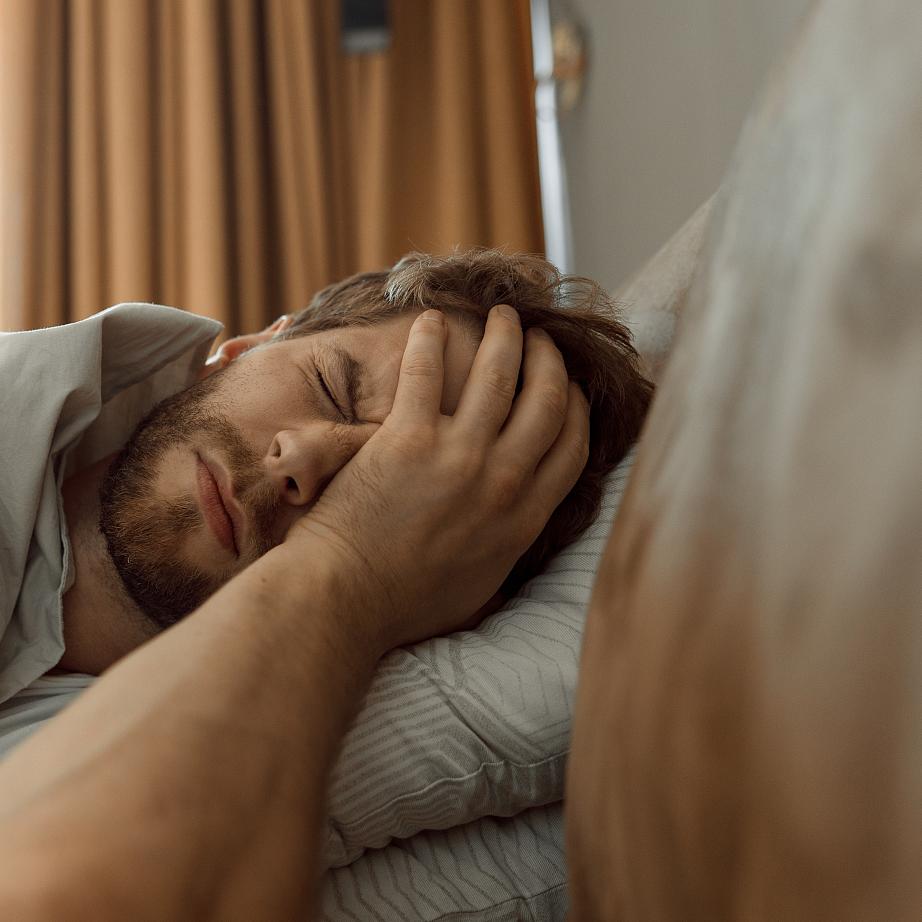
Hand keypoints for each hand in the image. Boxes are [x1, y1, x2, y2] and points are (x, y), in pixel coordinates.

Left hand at [283, 306, 588, 652]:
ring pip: (499, 375)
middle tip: (539, 338)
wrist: (345, 601)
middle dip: (548, 360)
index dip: (576, 407)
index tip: (568, 386)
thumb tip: (505, 553)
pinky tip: (430, 320)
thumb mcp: (476, 591)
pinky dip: (431, 340)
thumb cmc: (400, 605)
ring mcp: (458, 456)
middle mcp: (503, 481)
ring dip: (504, 336)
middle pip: (547, 400)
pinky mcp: (408, 438)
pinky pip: (426, 371)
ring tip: (499, 316)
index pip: (573, 447)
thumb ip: (500, 560)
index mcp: (524, 518)